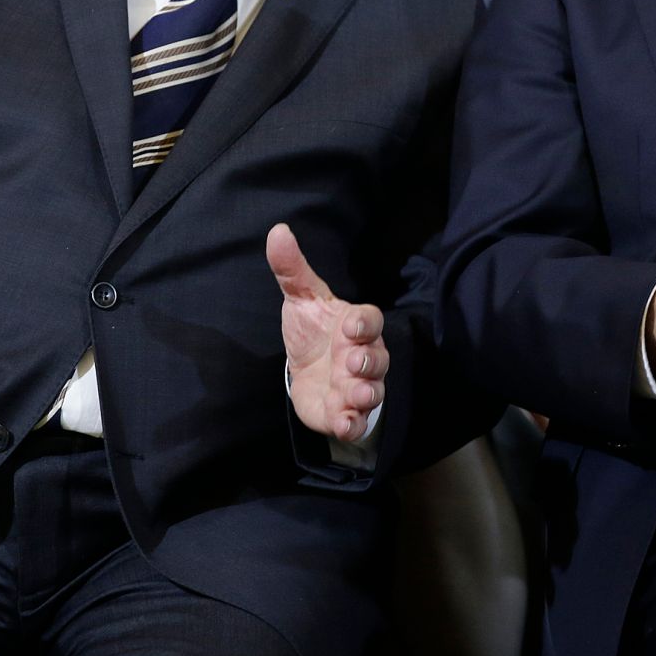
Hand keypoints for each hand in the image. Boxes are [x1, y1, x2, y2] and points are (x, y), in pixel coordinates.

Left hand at [269, 223, 386, 442]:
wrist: (309, 372)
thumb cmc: (313, 332)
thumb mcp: (301, 299)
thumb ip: (292, 269)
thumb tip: (277, 231)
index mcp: (355, 326)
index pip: (370, 319)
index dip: (363, 323)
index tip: (348, 326)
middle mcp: (364, 357)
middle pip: (378, 358)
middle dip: (368, 361)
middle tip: (352, 361)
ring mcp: (357, 387)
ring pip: (372, 390)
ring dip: (365, 394)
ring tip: (353, 394)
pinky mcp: (344, 413)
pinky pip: (356, 421)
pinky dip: (353, 424)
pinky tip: (344, 423)